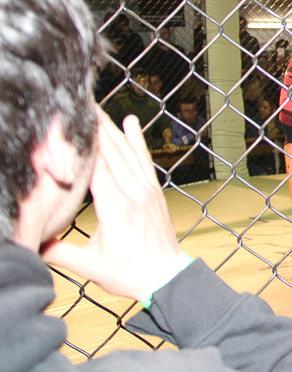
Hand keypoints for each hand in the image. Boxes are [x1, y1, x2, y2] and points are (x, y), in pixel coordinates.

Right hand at [41, 110, 188, 301]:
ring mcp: (146, 191)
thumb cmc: (129, 274)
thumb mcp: (89, 266)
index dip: (85, 147)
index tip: (73, 126)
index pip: (98, 170)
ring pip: (128, 153)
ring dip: (114, 130)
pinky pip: (144, 160)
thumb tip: (32, 242)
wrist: (166, 277)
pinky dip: (137, 141)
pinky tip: (131, 123)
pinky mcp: (154, 191)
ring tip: (100, 109)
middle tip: (83, 106)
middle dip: (97, 129)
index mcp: (117, 209)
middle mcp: (134, 194)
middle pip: (113, 154)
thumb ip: (59, 252)